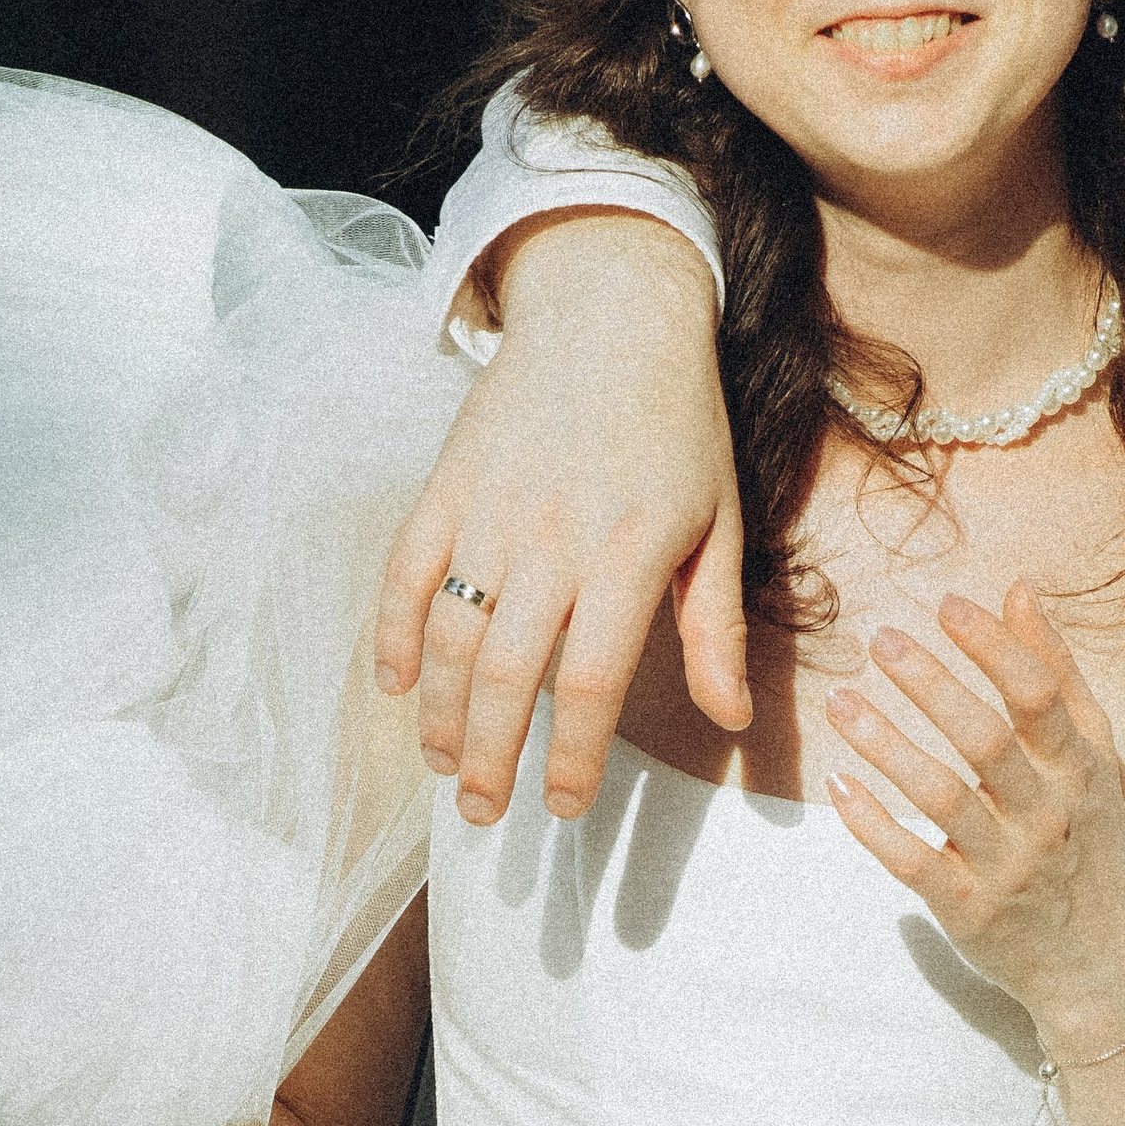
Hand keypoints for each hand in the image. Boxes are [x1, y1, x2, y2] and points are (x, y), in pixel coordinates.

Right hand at [372, 213, 747, 825]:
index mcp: (629, 554)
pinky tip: (397, 687)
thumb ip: (717, 626)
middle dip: (490, 759)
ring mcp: (489, 511)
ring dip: (439, 715)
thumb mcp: (720, 523)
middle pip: (505, 677)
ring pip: (448, 637)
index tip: (565, 808)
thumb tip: (731, 719)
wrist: (609, 311)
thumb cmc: (677, 425)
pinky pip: (404, 576)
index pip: (591, 685)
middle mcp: (552, 539)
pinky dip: (393, 637)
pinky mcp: (445, 486)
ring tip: (446, 765)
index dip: (574, 758)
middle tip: (485, 814)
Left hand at [824, 586, 1124, 1058]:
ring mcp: (1006, 867)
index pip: (1037, 696)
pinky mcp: (968, 911)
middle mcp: (1045, 815)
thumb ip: (1056, 673)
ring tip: (840, 703)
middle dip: (930, 684)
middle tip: (880, 639)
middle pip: (984, 740)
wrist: (1099, 959)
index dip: (992, 646)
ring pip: (941, 798)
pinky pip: (913, 863)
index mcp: (1077, 770)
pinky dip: (872, 825)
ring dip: (886, 745)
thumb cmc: (1086, 837)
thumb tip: (1019, 591)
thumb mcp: (1090, 756)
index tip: (946, 603)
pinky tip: (838, 785)